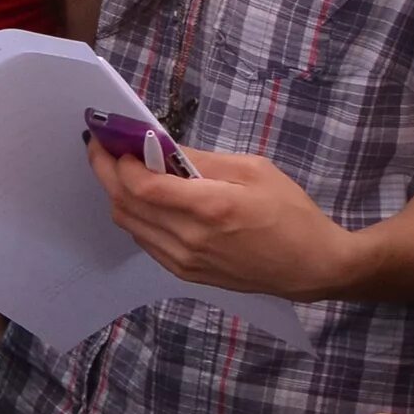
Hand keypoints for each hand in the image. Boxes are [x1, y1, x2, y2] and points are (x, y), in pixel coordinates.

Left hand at [88, 140, 347, 301]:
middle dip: (105, 172)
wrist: (313, 265)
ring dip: (117, 194)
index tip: (112, 140)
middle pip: (125, 204)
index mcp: (210, 208)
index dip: (118, 161)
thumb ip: (202, 160)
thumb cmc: (290, 212)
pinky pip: (145, 241)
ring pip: (129, 224)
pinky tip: (144, 199)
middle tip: (101, 147)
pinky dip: (136, 216)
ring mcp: (185, 261)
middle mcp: (190, 238)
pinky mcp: (186, 274)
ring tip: (120, 169)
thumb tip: (160, 146)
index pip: (142, 186)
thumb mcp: (254, 170)